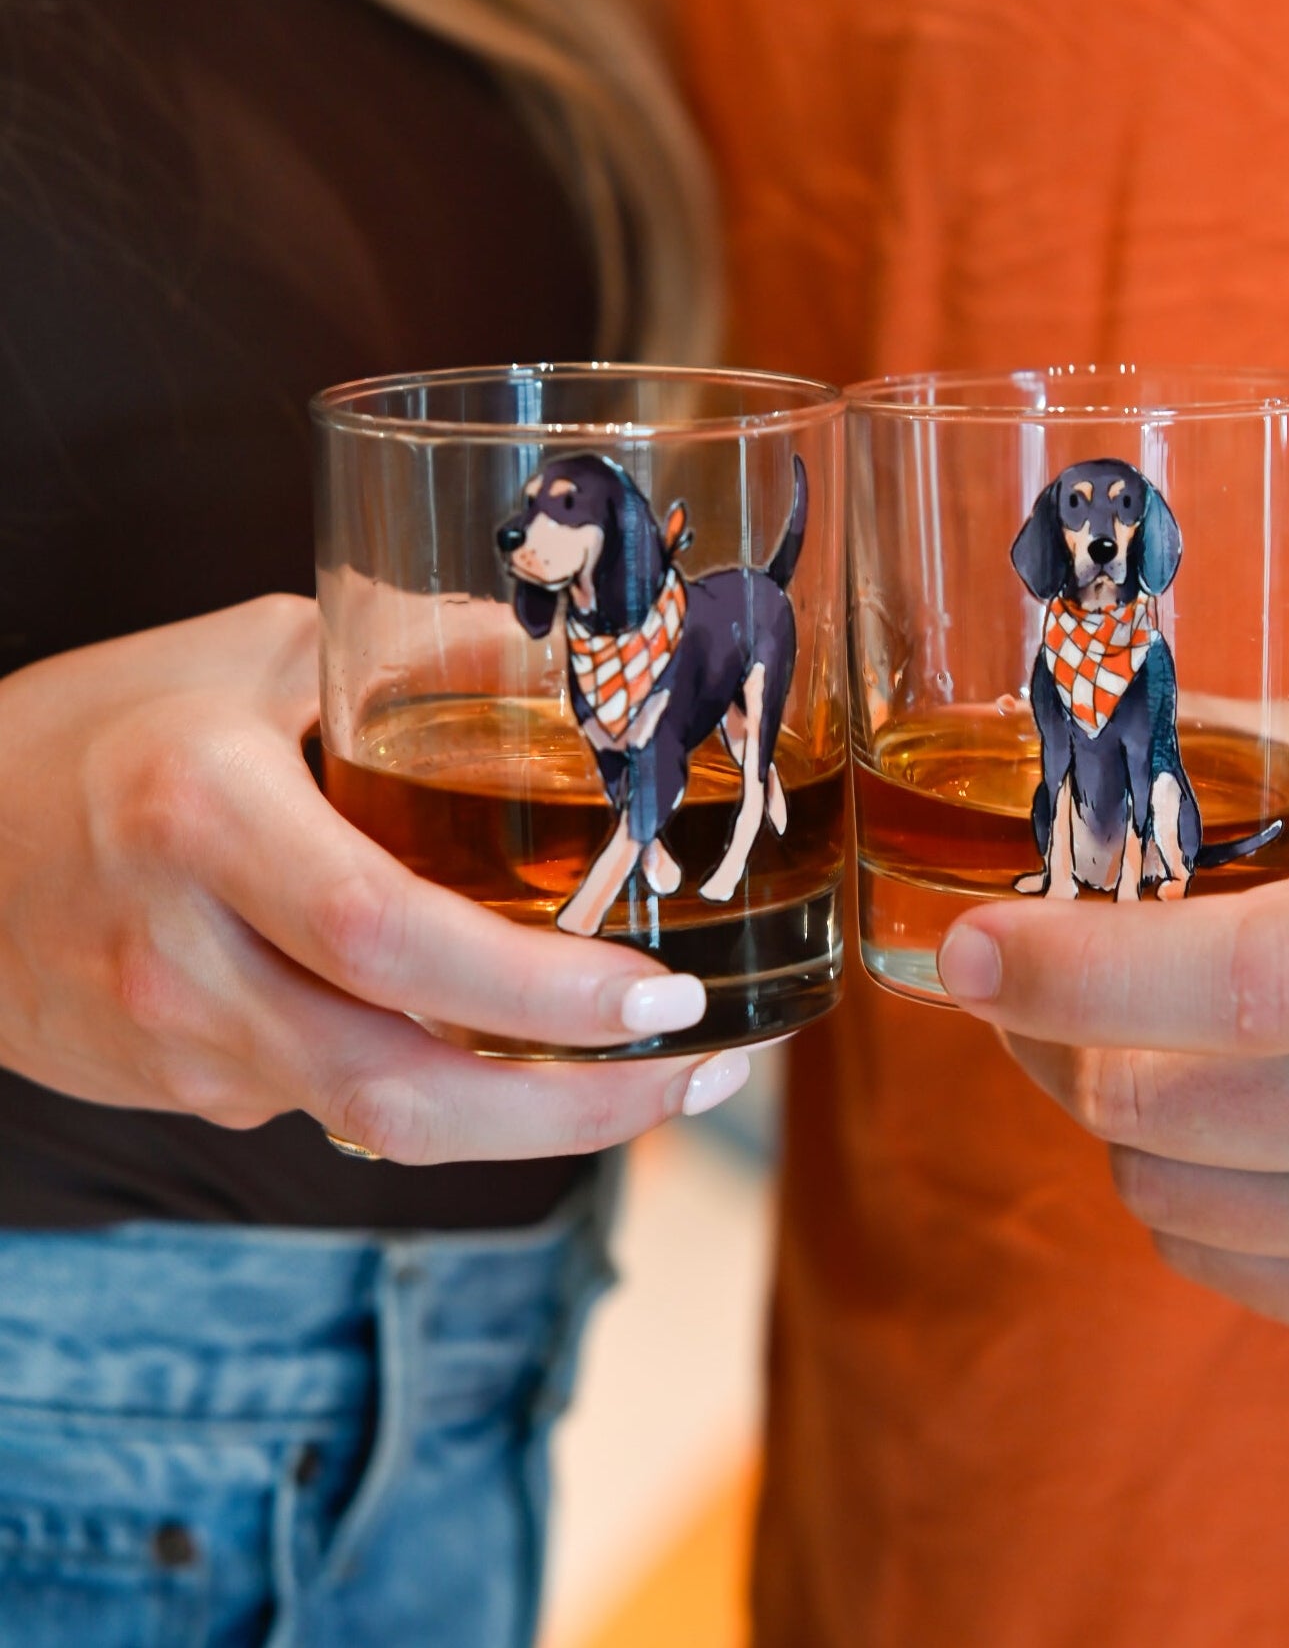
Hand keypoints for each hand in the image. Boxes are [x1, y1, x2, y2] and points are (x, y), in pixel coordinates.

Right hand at [0, 597, 745, 1163]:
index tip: (664, 997)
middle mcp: (184, 954)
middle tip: (702, 1071)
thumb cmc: (103, 725)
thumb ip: (415, 650)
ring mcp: (177, 1047)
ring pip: (383, 1125)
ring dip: (537, 1121)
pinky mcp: (187, 1092)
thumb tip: (576, 656)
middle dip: (577, 1109)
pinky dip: (454, 1091)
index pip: (388, 935)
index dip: (539, 990)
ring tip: (656, 1079)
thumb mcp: (252, 648)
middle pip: (401, 1088)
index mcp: (202, 814)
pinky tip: (526, 1054)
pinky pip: (341, 1103)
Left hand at [937, 723, 1288, 1354]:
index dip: (1071, 968)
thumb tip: (1045, 750)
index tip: (964, 947)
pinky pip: (1210, 1256)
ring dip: (1118, 1108)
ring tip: (1176, 1039)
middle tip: (1036, 974)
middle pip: (1152, 1101)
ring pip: (1155, 1188)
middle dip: (1055, 1031)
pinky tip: (1246, 1117)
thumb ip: (1225, 766)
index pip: (1231, 982)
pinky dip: (1184, 1183)